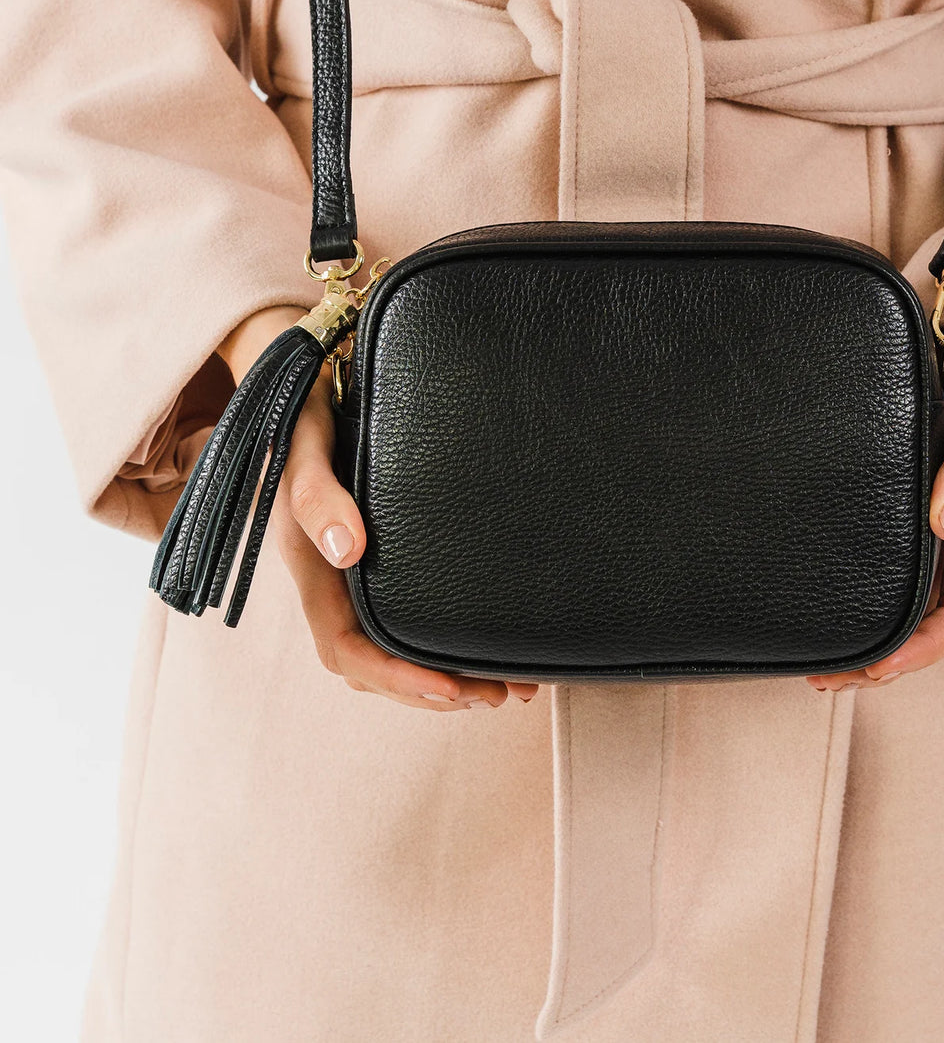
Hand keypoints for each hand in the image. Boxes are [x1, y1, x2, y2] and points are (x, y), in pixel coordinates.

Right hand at [217, 307, 538, 710]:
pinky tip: (484, 643)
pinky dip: (443, 643)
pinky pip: (404, 618)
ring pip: (392, 649)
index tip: (456, 691)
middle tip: (506, 694)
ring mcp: (353, 572)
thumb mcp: (306, 442)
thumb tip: (345, 548)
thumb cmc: (307, 409)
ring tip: (509, 685)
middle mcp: (332, 579)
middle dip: (437, 690)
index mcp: (311, 565)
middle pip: (376, 665)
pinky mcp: (377, 557)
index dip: (399, 679)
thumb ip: (316, 492)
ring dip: (446, 675)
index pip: (348, 649)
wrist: (309, 377)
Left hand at [807, 324, 943, 692]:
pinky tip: (839, 600)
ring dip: (877, 638)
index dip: (921, 650)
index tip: (872, 669)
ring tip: (822, 659)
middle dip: (886, 661)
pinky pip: (906, 569)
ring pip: (917, 602)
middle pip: (933, 623)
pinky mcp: (929, 505)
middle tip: (823, 678)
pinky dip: (875, 598)